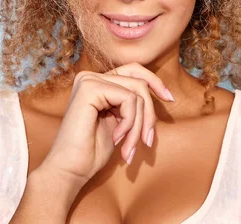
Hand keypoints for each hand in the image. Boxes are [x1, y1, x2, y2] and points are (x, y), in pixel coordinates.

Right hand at [38, 62, 173, 185]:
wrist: (70, 170)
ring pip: (137, 93)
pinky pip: (128, 100)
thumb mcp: (120, 122)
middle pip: (139, 83)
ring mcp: (89, 80)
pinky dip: (130, 123)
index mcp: (97, 82)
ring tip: (129, 148)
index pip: (134, 71)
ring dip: (139, 125)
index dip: (155, 81)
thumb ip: (133, 104)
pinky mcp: (90, 88)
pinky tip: (116, 138)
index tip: (170, 99)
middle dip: (148, 115)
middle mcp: (91, 77)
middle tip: (147, 142)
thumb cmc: (92, 152)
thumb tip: (160, 93)